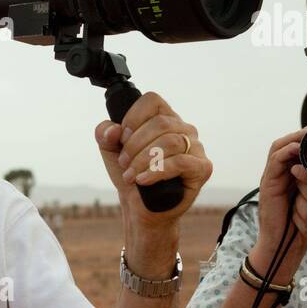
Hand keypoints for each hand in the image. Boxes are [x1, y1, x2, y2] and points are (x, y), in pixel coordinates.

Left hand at [96, 91, 211, 230]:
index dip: (132, 117)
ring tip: (131, 175)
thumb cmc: (130, 173)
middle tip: (124, 163)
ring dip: (143, 160)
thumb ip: (104, 133)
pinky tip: (143, 180)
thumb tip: (114, 130)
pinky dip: (157, 171)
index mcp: (164, 118)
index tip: (121, 138)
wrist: (139, 206)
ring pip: (170, 142)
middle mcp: (183, 129)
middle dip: (134, 145)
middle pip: (160, 123)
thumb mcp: (110, 150)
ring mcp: (196, 147)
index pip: (152, 101)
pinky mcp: (202, 168)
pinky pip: (181, 162)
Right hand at [248, 112, 306, 281]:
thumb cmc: (305, 227)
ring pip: (281, 146)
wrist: (284, 250)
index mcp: (298, 174)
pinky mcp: (268, 185)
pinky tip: (300, 149)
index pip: (306, 146)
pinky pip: (275, 162)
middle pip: (293, 141)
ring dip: (297, 136)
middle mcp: (284, 172)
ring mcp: (273, 178)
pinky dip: (287, 152)